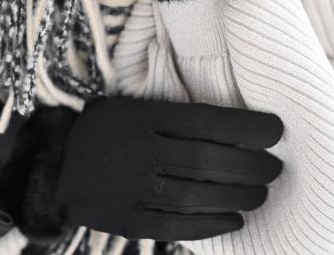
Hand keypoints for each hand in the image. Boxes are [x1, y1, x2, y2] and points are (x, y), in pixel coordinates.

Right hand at [54, 97, 282, 240]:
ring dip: (239, 197)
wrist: (56, 165)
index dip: (246, 126)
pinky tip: (235, 220)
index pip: (206, 120)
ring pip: (198, 196)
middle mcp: (140, 150)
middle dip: (252, 165)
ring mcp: (132, 188)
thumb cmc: (108, 129)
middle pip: (208, 160)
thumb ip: (175, 116)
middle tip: (274, 168)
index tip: (276, 130)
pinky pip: (177, 226)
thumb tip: (233, 128)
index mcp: (144, 116)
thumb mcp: (134, 107)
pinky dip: (212, 225)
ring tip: (261, 194)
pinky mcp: (127, 220)